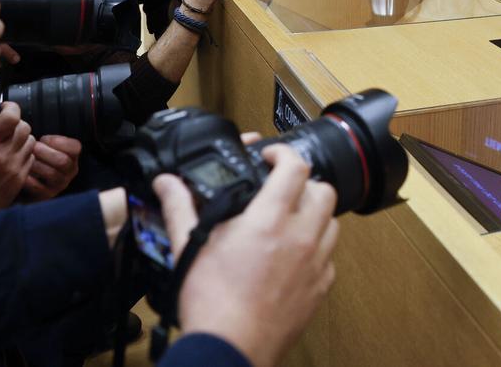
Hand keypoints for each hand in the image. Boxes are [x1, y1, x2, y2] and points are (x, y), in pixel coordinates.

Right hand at [0, 102, 35, 212]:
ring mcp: (14, 168)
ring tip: (11, 140)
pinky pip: (31, 158)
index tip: (4, 107)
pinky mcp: (20, 180)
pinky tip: (13, 156)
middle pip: (24, 127)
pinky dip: (25, 153)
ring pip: (31, 141)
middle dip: (16, 122)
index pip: (10, 118)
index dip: (11, 107)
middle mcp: (2, 156)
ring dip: (22, 137)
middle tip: (6, 124)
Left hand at [22, 135, 81, 200]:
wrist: (23, 178)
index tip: (43, 138)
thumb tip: (35, 116)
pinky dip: (27, 178)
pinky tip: (19, 172)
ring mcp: (59, 184)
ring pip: (52, 174)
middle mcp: (69, 171)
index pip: (75, 147)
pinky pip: (38, 187)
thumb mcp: (44, 144)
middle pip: (63, 161)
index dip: (59, 141)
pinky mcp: (47, 196)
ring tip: (24, 159)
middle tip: (31, 147)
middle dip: (45, 152)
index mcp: (72, 156)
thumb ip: (45, 136)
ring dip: (36, 164)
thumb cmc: (34, 155)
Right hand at [156, 141, 338, 366]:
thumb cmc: (212, 302)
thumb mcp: (189, 246)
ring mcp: (315, 263)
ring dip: (315, 214)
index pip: (295, 167)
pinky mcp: (321, 287)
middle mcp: (300, 237)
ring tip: (290, 220)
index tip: (270, 157)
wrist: (230, 348)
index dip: (283, 153)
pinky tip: (293, 256)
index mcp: (269, 220)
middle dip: (305, 183)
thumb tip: (168, 183)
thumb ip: (181, 207)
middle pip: (324, 190)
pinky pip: (329, 257)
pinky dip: (316, 248)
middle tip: (282, 188)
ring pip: (332, 222)